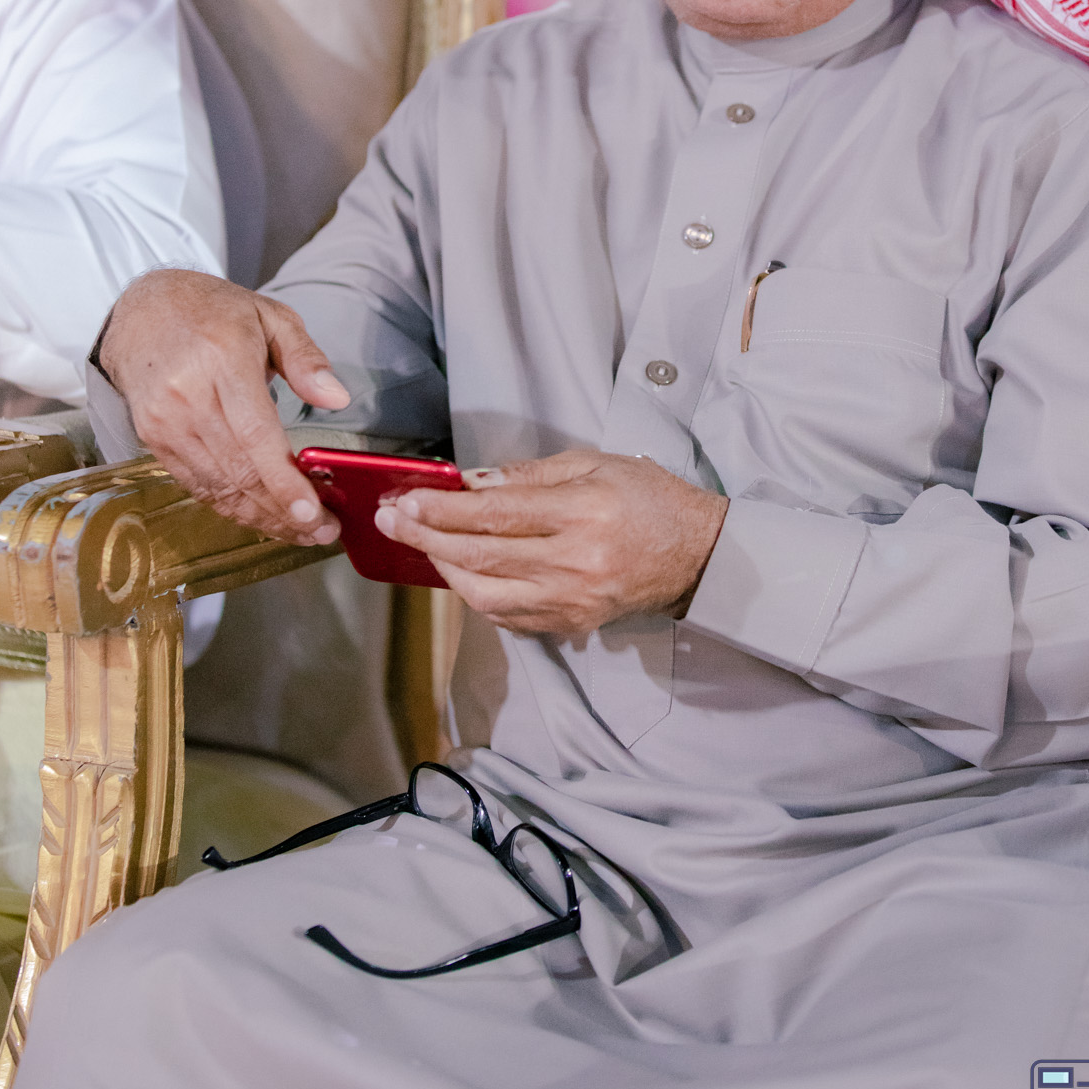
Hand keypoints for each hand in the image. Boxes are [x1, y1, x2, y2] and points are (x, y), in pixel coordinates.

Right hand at [98, 270, 349, 546]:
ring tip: (300, 531)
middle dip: (283, 511)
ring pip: (218, 487)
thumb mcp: (270, 316)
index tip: (312, 510)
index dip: (283, 481)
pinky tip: (261, 516)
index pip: (255, 435)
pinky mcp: (152, 439)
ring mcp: (164, 422)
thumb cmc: (212, 311)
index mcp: (222, 361)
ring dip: (261, 517)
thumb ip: (306, 358)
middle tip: (322, 530)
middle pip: (239, 471)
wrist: (140, 310)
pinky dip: (230, 507)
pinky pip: (197, 485)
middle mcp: (187, 397)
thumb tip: (337, 398)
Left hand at [374, 449, 727, 635]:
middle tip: (392, 520)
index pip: (493, 513)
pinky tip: (460, 572)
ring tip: (421, 543)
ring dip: (443, 569)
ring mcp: (570, 600)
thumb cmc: (649, 498)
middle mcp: (573, 562)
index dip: (441, 509)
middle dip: (426, 537)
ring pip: (484, 595)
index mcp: (581, 513)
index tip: (405, 499)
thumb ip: (530, 475)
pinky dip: (475, 594)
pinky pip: (506, 616)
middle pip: (480, 556)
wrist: (697, 555)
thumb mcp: (595, 463)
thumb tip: (471, 483)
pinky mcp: (570, 624)